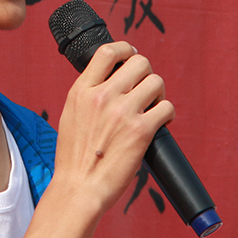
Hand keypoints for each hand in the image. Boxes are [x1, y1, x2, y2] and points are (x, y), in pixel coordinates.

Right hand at [51, 40, 174, 217]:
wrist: (79, 188)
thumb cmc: (74, 158)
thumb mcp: (71, 116)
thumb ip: (88, 95)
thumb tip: (111, 82)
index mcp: (81, 91)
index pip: (107, 52)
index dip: (125, 49)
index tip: (131, 56)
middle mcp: (102, 96)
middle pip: (139, 62)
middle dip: (146, 73)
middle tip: (144, 89)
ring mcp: (123, 112)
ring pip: (156, 82)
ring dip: (158, 93)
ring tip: (152, 108)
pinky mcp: (141, 131)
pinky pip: (167, 107)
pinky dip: (167, 113)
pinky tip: (160, 123)